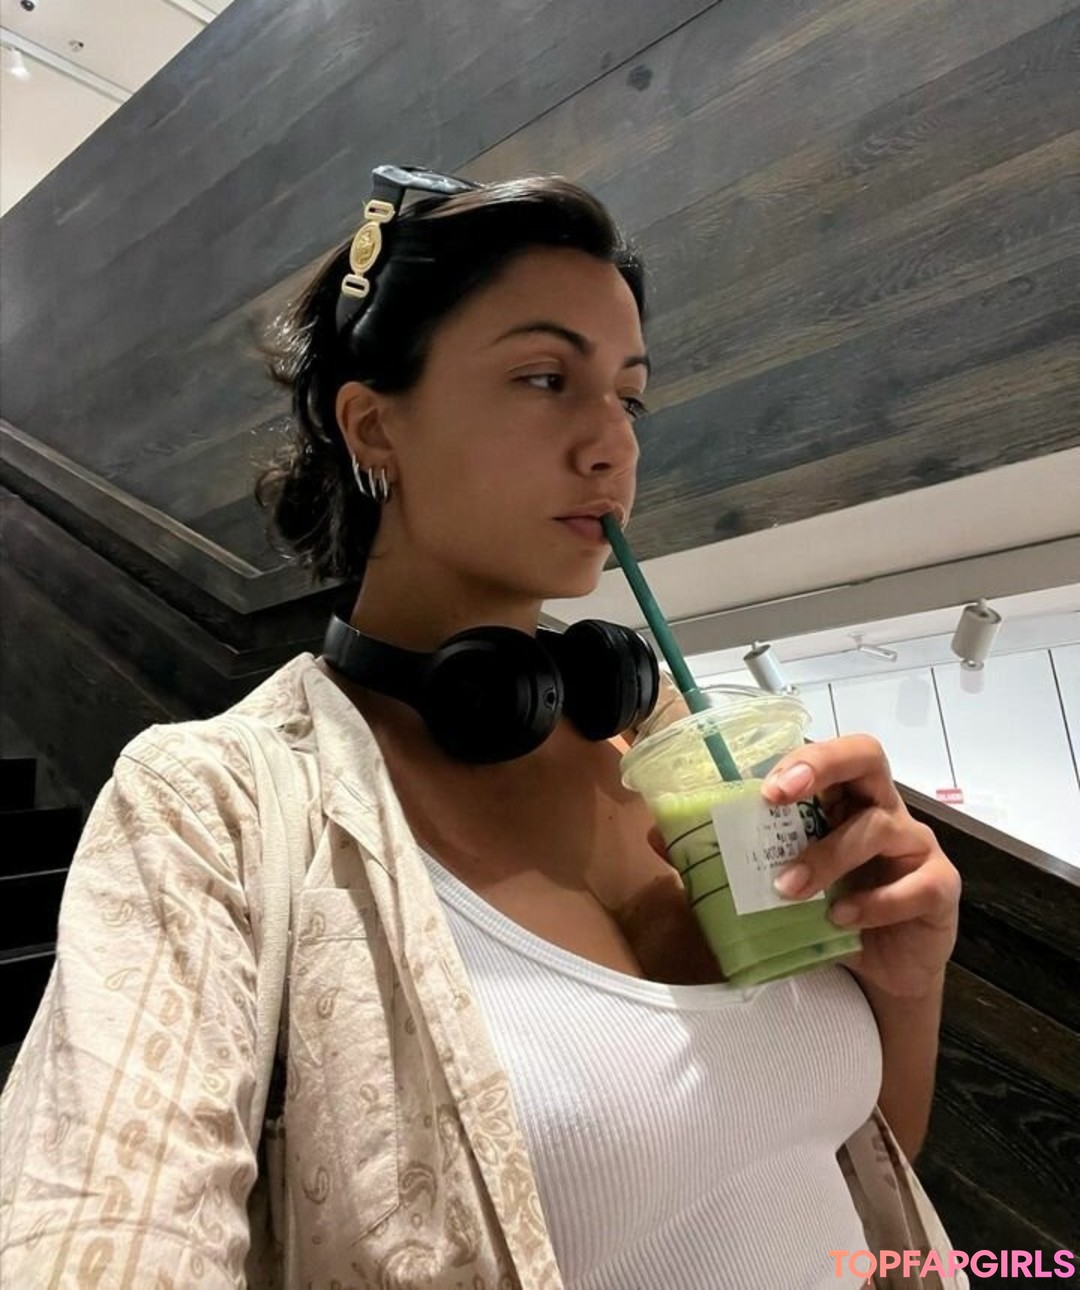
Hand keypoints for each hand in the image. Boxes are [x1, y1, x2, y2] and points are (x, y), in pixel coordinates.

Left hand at [760, 736, 960, 999]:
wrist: (882, 974)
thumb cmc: (831, 913)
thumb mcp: (781, 884)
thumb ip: (735, 858)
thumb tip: (661, 839)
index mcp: (843, 799)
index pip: (830, 754)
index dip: (801, 758)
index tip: (764, 787)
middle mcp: (882, 809)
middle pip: (867, 757)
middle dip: (822, 766)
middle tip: (778, 796)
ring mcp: (915, 845)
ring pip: (877, 827)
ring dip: (828, 856)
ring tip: (790, 888)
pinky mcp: (940, 886)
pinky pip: (915, 885)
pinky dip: (874, 903)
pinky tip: (842, 919)